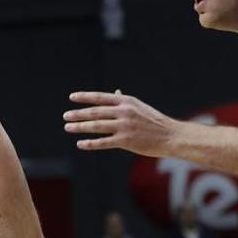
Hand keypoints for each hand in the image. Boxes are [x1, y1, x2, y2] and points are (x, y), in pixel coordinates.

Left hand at [63, 91, 177, 156]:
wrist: (171, 136)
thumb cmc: (155, 122)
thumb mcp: (140, 107)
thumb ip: (125, 101)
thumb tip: (115, 93)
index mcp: (127, 102)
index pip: (100, 97)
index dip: (84, 97)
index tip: (72, 98)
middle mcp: (124, 112)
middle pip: (95, 112)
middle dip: (78, 114)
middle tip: (66, 116)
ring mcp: (125, 126)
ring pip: (96, 126)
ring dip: (79, 127)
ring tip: (68, 127)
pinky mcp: (126, 141)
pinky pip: (104, 142)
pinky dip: (90, 143)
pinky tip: (80, 144)